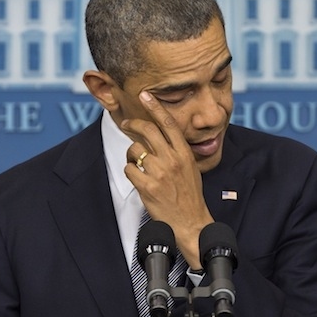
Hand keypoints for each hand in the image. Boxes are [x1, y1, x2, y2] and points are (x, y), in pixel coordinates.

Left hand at [122, 91, 213, 269]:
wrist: (190, 221)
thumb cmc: (190, 194)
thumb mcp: (190, 167)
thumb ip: (177, 150)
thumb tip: (161, 136)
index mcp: (184, 153)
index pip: (168, 123)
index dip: (155, 107)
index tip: (145, 95)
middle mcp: (172, 159)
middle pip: (147, 131)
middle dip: (133, 123)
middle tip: (126, 123)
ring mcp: (159, 172)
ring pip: (135, 150)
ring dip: (132, 155)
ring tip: (139, 165)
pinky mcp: (147, 186)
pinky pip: (129, 169)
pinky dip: (131, 172)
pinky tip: (138, 178)